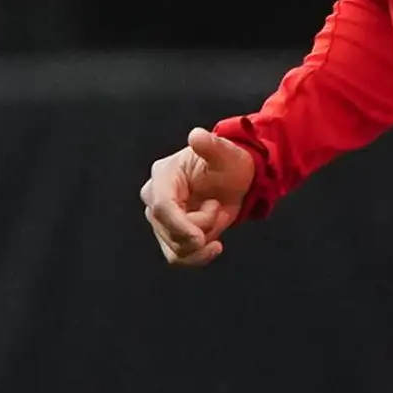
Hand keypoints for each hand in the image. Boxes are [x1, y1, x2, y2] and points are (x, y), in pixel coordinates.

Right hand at [140, 127, 254, 267]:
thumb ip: (211, 145)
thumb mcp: (226, 153)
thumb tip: (196, 135)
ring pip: (175, 247)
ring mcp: (161, 219)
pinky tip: (216, 247)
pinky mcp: (171, 235)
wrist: (236, 180)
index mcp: (163, 176)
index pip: (163, 208)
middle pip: (170, 231)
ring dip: (204, 238)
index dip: (180, 225)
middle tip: (217, 206)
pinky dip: (198, 257)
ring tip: (217, 214)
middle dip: (201, 227)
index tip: (201, 238)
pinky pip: (178, 257)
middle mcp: (155, 198)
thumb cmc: (229, 163)